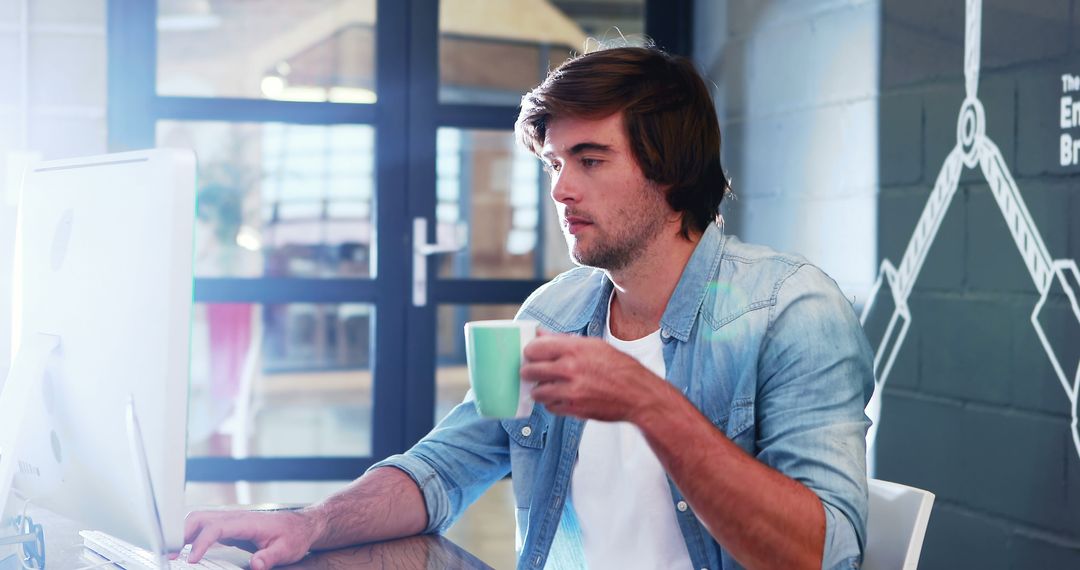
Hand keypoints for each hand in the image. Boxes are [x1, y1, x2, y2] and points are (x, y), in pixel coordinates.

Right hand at [183, 509, 321, 569]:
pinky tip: (185, 551)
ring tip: (172, 554)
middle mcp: (235, 517)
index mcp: (247, 522)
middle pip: (200, 517)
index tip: (190, 559)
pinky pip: (204, 527)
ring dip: (182, 533)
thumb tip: (255, 565)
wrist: (301, 526)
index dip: (201, 542)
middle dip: (181, 533)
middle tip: (169, 555)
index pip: (216, 527)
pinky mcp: (229, 527)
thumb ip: (270, 557)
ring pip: (199, 520)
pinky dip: (190, 536)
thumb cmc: (294, 536)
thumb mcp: (286, 549)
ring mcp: (230, 520)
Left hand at [521, 330, 667, 421]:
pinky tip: (561, 397)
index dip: (530, 351)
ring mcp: (570, 391)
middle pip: (531, 370)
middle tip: (532, 371)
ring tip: (548, 386)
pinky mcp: (573, 409)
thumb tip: (541, 334)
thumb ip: (564, 340)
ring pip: (537, 392)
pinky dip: (552, 403)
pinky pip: (550, 407)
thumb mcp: (595, 346)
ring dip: (539, 389)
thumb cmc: (620, 369)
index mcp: (575, 349)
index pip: (535, 347)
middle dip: (529, 371)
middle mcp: (570, 369)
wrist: (638, 395)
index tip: (531, 354)